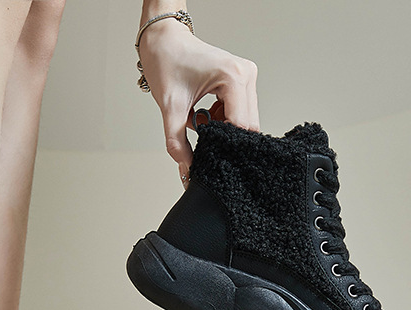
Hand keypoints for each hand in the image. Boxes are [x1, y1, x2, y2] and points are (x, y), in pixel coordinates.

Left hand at [137, 19, 258, 186]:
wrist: (164, 39)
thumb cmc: (166, 61)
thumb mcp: (170, 106)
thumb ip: (177, 141)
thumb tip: (187, 170)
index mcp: (233, 76)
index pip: (241, 126)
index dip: (226, 144)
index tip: (209, 153)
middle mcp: (246, 74)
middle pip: (247, 125)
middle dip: (225, 137)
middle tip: (200, 132)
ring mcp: (246, 77)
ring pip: (245, 121)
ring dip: (223, 129)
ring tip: (199, 119)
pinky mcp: (242, 81)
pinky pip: (240, 112)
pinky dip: (223, 121)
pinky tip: (206, 115)